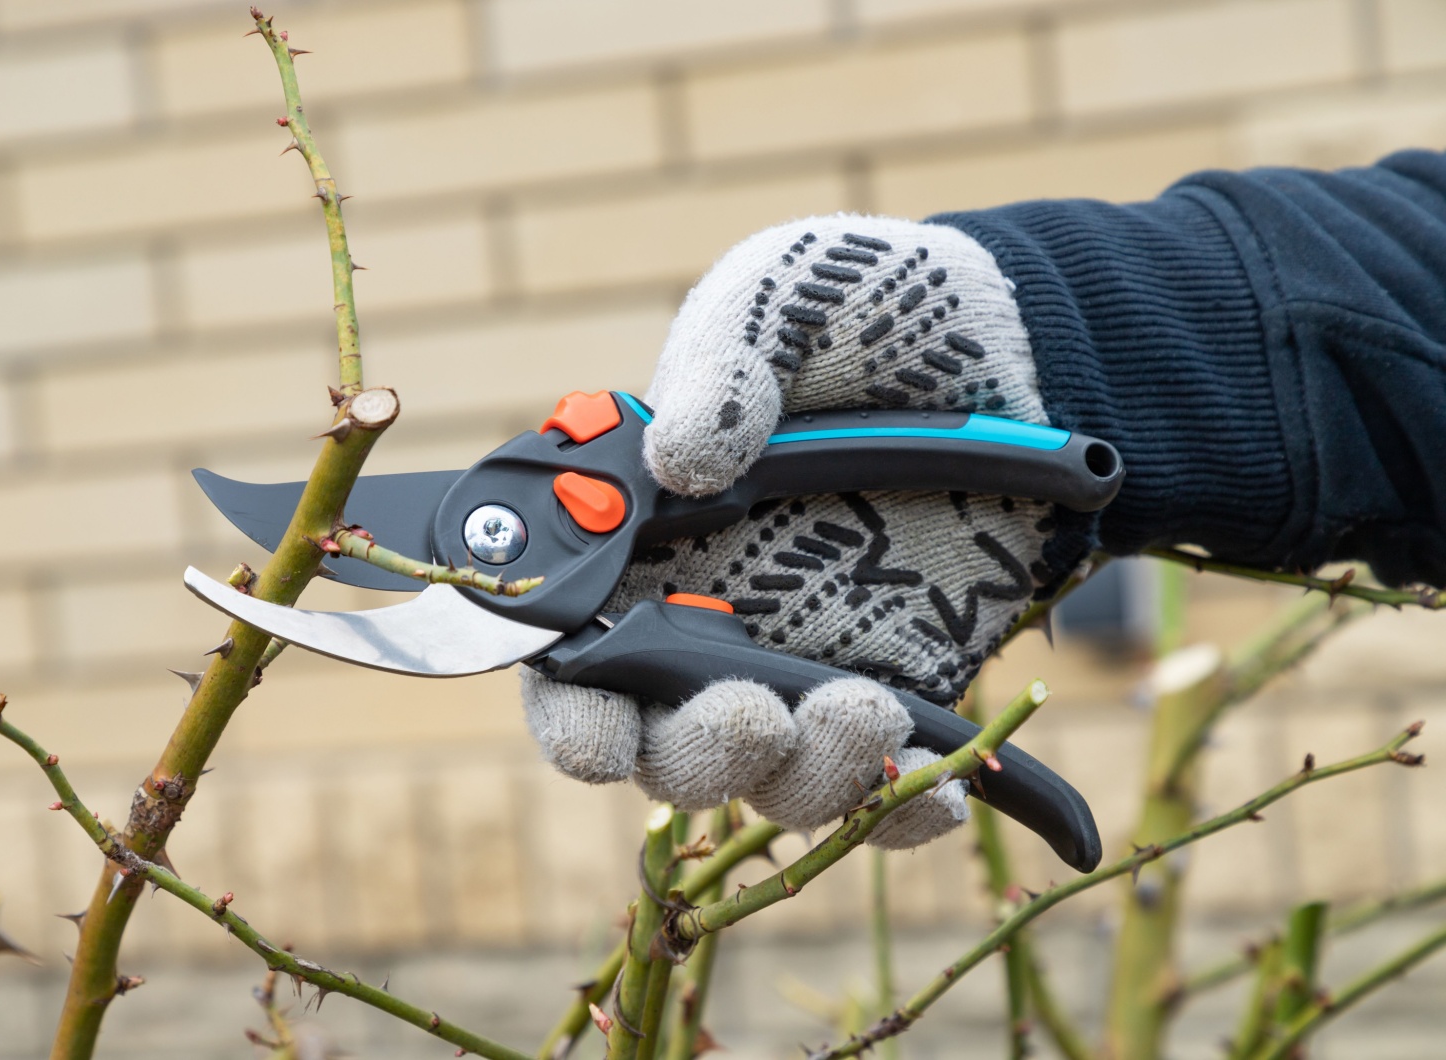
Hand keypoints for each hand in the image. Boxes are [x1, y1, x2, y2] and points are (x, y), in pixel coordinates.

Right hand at [522, 215, 1071, 847]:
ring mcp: (808, 662)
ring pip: (775, 779)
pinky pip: (891, 781)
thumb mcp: (777, 304)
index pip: (576, 660)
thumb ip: (722, 373)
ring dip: (806, 774)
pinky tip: (938, 790)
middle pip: (667, 745)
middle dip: (701, 753)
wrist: (1013, 342)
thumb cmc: (864, 310)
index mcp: (648, 542)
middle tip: (754, 713)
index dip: (572, 713)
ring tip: (867, 710)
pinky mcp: (903, 684)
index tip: (600, 733)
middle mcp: (713, 621)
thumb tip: (681, 460)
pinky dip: (907, 807)